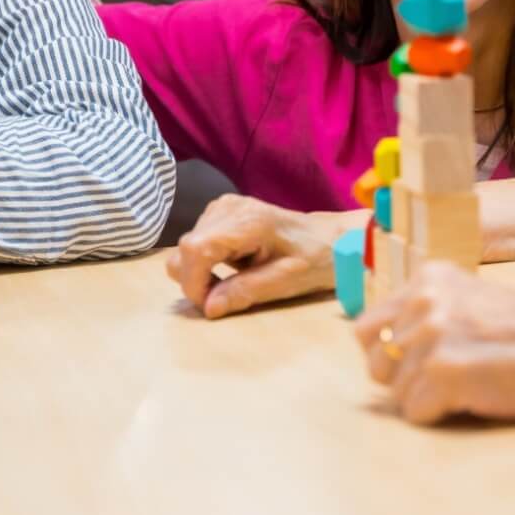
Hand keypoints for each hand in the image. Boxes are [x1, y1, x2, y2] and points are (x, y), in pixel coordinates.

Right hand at [166, 195, 364, 318]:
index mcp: (247, 221)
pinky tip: (233, 267)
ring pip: (185, 248)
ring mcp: (222, 206)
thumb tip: (208, 308)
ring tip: (234, 282)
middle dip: (195, 282)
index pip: (195, 249)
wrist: (330, 237)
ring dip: (200, 274)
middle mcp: (227, 208)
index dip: (194, 282)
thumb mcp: (284, 281)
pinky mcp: (219, 212)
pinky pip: (195, 243)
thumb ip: (245, 292)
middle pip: (184, 250)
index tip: (211, 305)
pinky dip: (205, 263)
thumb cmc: (315, 260)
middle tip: (225, 298)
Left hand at [354, 262, 514, 425]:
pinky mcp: (441, 372)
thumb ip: (430, 311)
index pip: (366, 325)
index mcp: (429, 277)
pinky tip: (472, 400)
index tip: (415, 361)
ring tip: (467, 387)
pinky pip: (415, 412)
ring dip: (426, 398)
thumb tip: (381, 343)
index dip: (388, 352)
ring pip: (395, 391)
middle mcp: (424, 300)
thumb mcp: (473, 300)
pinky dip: (440, 416)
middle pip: (373, 358)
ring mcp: (431, 335)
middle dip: (399, 376)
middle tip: (440, 380)